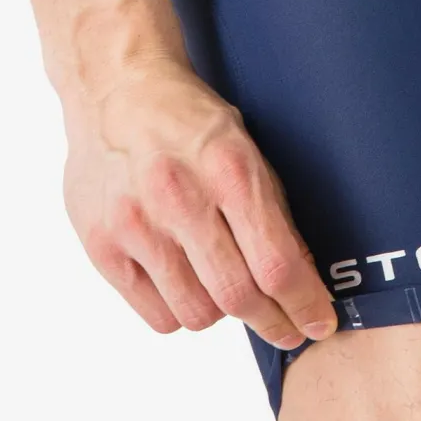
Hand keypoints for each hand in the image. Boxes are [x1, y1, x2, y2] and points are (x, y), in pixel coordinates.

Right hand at [61, 57, 336, 345]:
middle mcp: (178, 198)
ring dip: (225, 315)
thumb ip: (273, 214)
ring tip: (231, 293)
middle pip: (238, 296)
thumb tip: (303, 280)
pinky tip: (189, 286)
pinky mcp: (101, 245)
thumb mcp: (247, 151)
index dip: (305, 303)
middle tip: (289, 330)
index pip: (276, 263)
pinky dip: (182, 312)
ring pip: (197, 313)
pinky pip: (156, 314)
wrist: (117, 90)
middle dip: (275, 323)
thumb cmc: (191, 122)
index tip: (320, 322)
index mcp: (227, 170)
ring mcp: (134, 224)